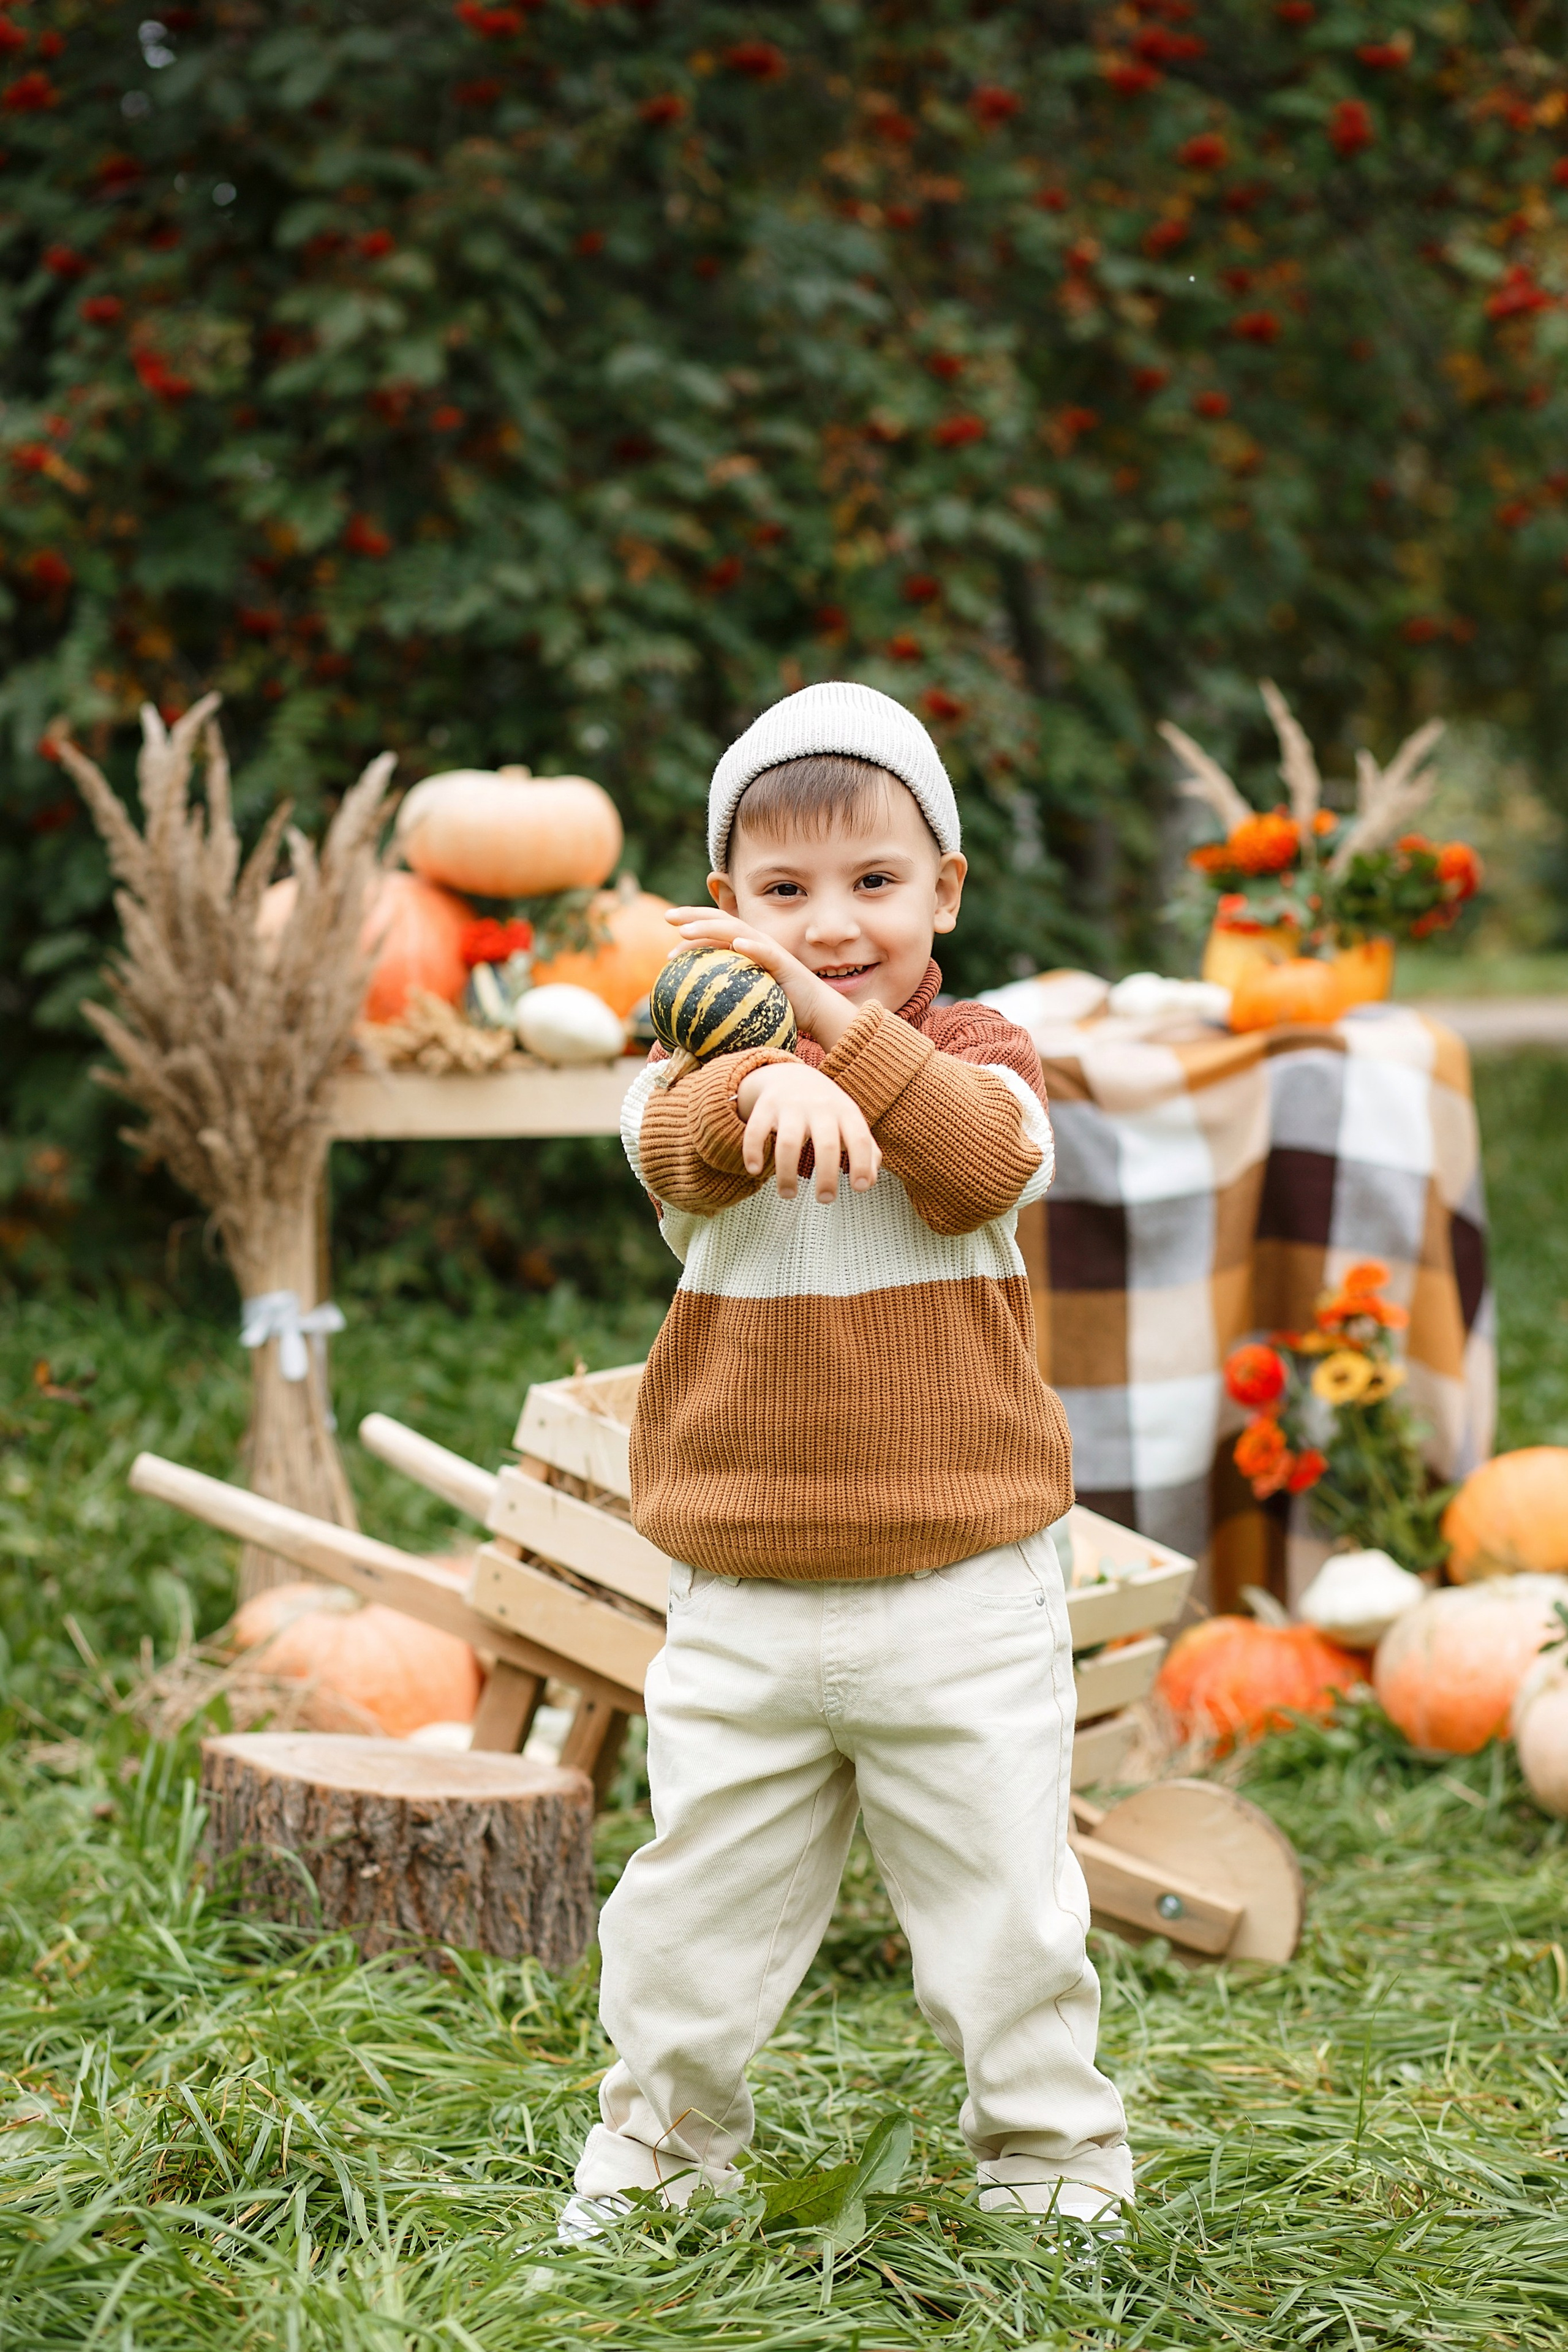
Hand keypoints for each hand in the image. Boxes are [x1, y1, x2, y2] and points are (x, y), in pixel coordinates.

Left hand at [664, 908, 854, 1048]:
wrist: (815, 1010)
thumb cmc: (779, 1005)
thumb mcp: (745, 995)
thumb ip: (724, 990)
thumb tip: (692, 1003)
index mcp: (745, 946)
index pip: (715, 927)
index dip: (692, 920)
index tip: (668, 921)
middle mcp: (755, 942)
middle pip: (721, 920)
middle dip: (694, 915)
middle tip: (668, 916)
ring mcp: (769, 950)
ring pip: (737, 932)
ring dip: (711, 928)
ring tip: (687, 931)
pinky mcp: (784, 963)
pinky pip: (766, 953)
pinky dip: (752, 946)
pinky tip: (737, 945)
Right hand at [734, 1061, 879, 1202]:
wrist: (790, 1073)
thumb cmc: (826, 1108)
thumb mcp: (850, 1123)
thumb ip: (867, 1152)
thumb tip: (869, 1182)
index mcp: (845, 1112)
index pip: (860, 1138)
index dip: (862, 1163)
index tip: (859, 1188)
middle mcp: (819, 1107)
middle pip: (825, 1144)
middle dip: (827, 1177)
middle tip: (825, 1199)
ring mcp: (791, 1106)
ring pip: (788, 1143)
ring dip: (787, 1174)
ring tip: (788, 1194)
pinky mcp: (766, 1107)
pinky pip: (756, 1131)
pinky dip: (752, 1152)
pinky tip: (755, 1170)